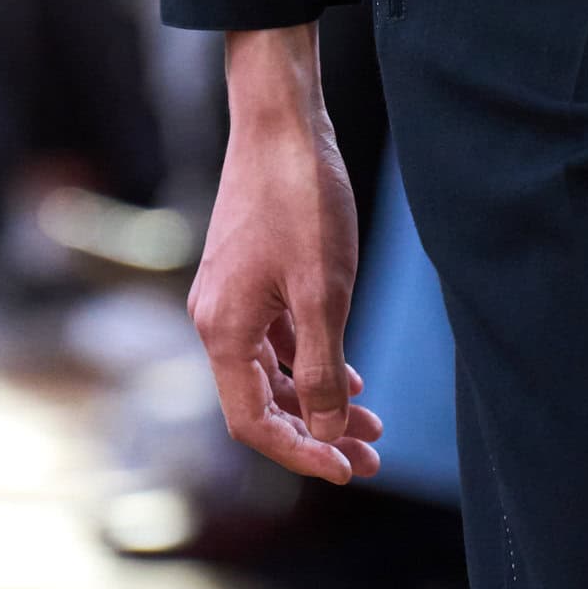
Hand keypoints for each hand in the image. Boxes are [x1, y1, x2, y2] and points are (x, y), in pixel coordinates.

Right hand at [187, 25, 381, 483]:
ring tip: (371, 421)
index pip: (254, 421)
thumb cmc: (302, 198)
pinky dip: (309, 359)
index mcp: (223, 330)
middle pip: (264, 401)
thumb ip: (320, 366)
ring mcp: (230, 295)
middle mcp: (215, 318)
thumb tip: (325, 429)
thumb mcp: (322, 290)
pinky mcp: (249, 273)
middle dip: (318, 431)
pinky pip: (275, 337)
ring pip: (273, 369)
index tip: (349, 468)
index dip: (301, 451)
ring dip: (318, 397)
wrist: (282, 120)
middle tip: (372, 456)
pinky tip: (346, 370)